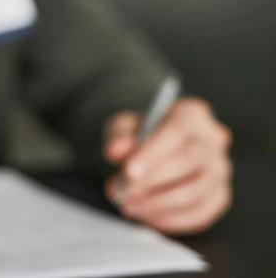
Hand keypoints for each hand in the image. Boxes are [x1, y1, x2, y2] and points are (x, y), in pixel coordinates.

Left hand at [103, 98, 232, 234]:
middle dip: (152, 182)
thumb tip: (114, 152)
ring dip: (158, 205)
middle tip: (123, 194)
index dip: (152, 154)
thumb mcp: (124, 125)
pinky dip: (170, 220)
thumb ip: (118, 136)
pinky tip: (146, 217)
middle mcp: (213, 140)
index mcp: (191, 114)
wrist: (156, 146)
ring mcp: (220, 170)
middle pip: (189, 162)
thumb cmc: (142, 133)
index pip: (176, 132)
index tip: (128, 172)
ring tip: (130, 206)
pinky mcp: (220, 196)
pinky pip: (200, 214)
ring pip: (195, 192)